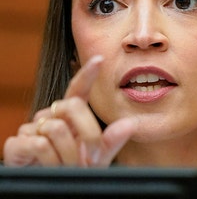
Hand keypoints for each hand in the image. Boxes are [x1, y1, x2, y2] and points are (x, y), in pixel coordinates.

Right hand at [3, 55, 136, 166]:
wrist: (50, 188)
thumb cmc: (73, 169)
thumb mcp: (97, 157)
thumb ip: (112, 141)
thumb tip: (131, 124)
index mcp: (71, 116)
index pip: (78, 90)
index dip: (87, 74)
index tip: (99, 59)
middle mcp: (50, 117)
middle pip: (71, 106)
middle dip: (88, 132)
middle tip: (92, 157)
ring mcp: (31, 129)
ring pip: (56, 129)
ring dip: (68, 154)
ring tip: (67, 167)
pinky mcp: (16, 144)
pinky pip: (39, 145)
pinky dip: (50, 161)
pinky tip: (49, 167)